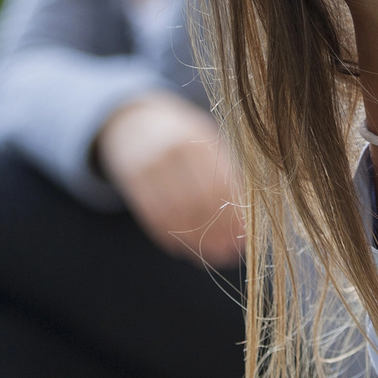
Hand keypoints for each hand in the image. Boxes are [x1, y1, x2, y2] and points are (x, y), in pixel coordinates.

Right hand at [95, 93, 245, 266]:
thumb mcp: (205, 142)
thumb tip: (245, 218)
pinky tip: (184, 248)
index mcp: (197, 139)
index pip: (220, 184)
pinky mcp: (131, 182)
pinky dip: (169, 236)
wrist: (134, 122)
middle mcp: (171, 151)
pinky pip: (152, 215)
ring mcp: (148, 166)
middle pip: (197, 201)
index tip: (242, 237)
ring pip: (175, 213)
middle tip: (227, 253)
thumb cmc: (182, 138)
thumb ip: (225, 172)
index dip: (232, 215)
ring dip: (194, 239)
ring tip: (209, 255)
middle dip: (215, 231)